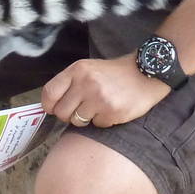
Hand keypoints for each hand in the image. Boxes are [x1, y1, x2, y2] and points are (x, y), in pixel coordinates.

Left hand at [41, 55, 170, 128]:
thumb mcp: (88, 68)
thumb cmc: (114, 73)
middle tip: (81, 109)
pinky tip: (111, 109)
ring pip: (77, 121)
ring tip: (98, 107)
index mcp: (77, 70)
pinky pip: (97, 125)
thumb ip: (70, 83)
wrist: (146, 72)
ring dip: (86, 118)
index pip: (50, 92)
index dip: (49, 105)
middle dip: (69, 115)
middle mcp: (86, 83)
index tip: (53, 109)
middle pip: (61, 112)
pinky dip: (103, 121)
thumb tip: (51, 104)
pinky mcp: (112, 111)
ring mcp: (99, 98)